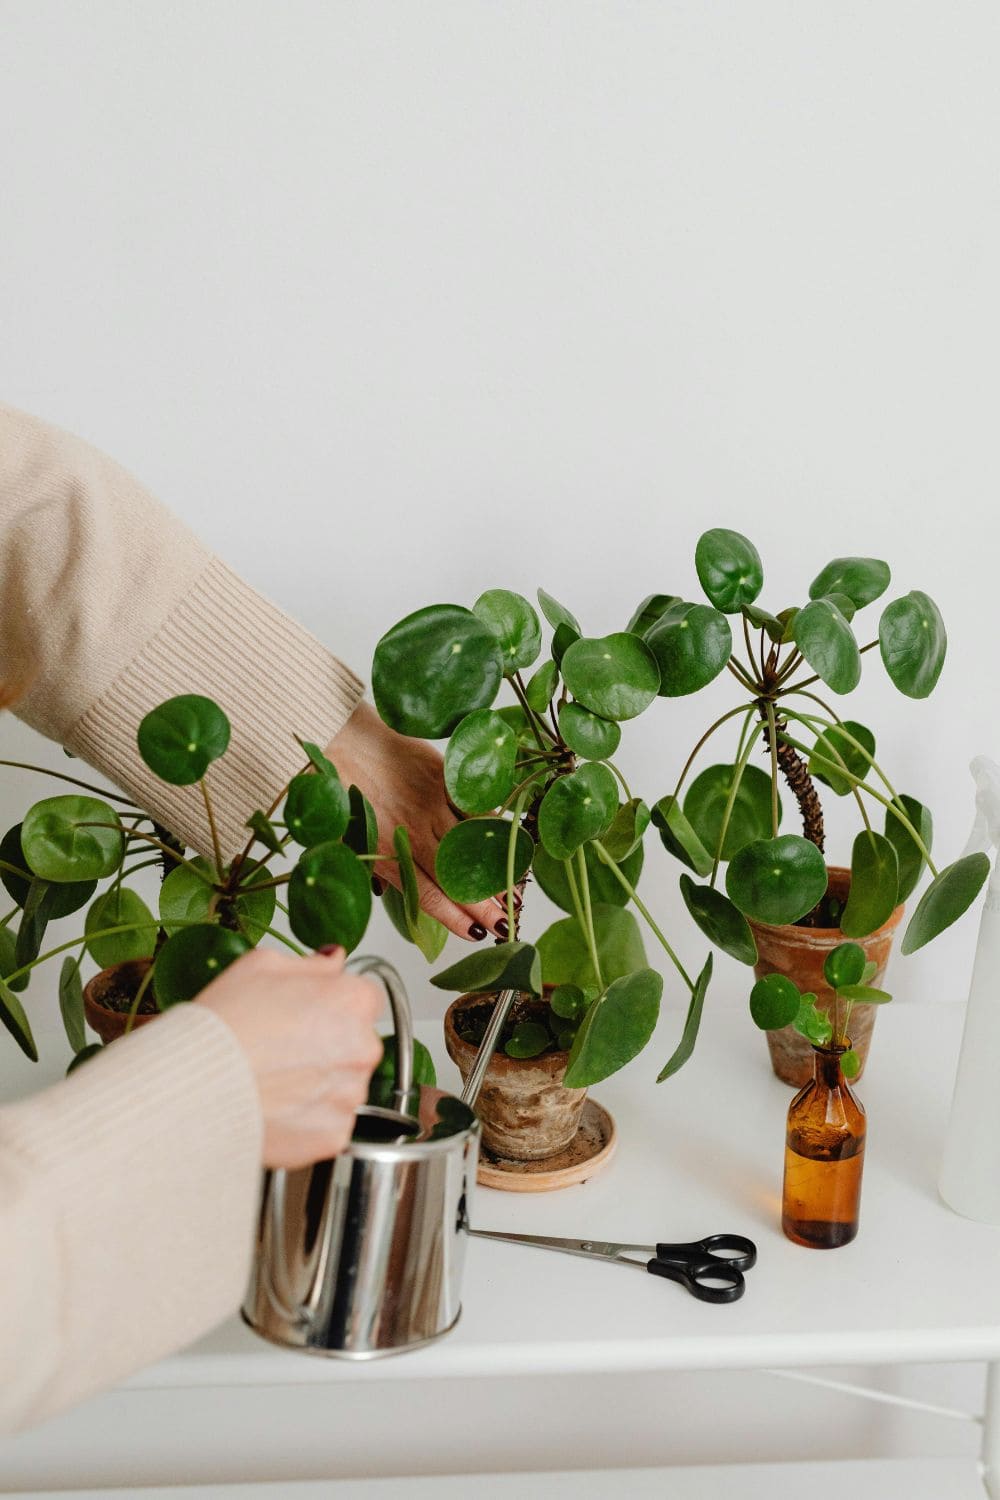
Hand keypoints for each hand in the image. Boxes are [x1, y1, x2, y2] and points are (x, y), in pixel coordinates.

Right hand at [198, 946, 383, 1168]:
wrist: (195, 1087)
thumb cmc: (225, 1025)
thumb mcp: (262, 965)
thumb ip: (312, 964)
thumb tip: (332, 961)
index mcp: (353, 1001)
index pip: (364, 998)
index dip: (333, 1003)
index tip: (311, 1012)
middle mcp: (363, 1048)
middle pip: (357, 1042)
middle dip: (330, 1044)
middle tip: (283, 1047)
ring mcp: (351, 1095)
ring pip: (344, 1084)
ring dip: (320, 1083)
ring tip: (274, 1079)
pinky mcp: (335, 1134)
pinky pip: (329, 1122)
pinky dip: (308, 1118)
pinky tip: (276, 1105)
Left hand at [325, 701, 511, 941]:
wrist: (334, 735)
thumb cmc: (333, 785)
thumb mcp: (340, 836)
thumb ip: (369, 863)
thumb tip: (388, 889)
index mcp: (385, 852)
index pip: (427, 896)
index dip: (454, 918)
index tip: (475, 934)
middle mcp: (412, 832)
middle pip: (456, 879)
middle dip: (484, 907)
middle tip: (506, 925)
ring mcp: (431, 803)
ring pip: (471, 847)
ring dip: (496, 873)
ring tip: (516, 893)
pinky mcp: (443, 775)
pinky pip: (475, 806)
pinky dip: (493, 826)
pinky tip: (508, 842)